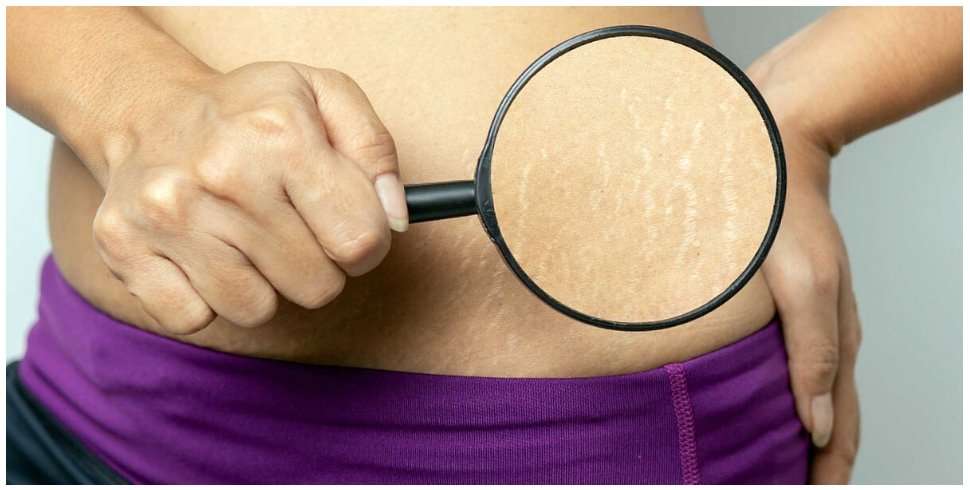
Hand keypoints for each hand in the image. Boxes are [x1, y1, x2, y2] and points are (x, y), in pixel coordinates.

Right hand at [90, 62, 407, 333]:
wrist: (147, 108)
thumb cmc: (251, 112)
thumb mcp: (326, 97)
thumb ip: (375, 152)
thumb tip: (394, 219)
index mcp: (280, 134)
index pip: (360, 241)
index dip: (368, 244)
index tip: (350, 229)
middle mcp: (221, 175)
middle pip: (315, 286)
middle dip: (318, 266)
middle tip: (293, 229)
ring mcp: (167, 215)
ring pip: (256, 310)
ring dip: (263, 285)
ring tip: (248, 239)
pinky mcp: (124, 248)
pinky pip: (194, 319)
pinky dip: (206, 298)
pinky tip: (205, 253)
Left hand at [760, 111, 861, 482]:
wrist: (777, 159)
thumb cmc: (785, 219)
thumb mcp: (804, 286)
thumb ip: (812, 355)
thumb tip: (818, 425)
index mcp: (836, 344)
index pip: (841, 431)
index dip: (828, 472)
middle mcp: (831, 340)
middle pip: (835, 423)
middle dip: (822, 466)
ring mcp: (817, 324)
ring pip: (819, 399)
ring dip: (809, 439)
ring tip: (787, 469)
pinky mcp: (796, 307)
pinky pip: (802, 368)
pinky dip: (796, 402)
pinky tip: (779, 407)